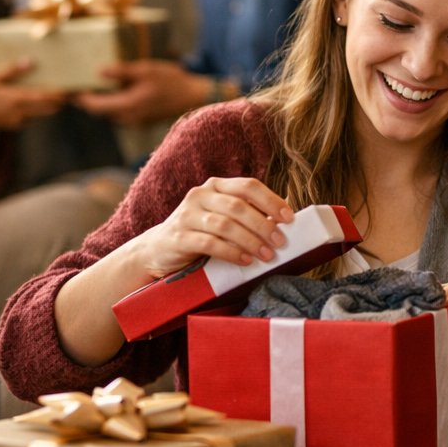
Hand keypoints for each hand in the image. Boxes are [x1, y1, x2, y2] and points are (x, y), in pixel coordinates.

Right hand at [0, 61, 65, 130]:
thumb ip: (12, 70)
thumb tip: (30, 61)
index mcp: (16, 98)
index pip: (46, 98)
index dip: (60, 94)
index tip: (70, 88)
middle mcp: (21, 112)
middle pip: (49, 108)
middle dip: (59, 101)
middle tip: (68, 91)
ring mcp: (18, 120)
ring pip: (42, 114)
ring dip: (49, 106)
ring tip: (55, 94)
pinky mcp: (14, 125)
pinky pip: (31, 117)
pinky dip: (36, 110)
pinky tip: (35, 100)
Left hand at [73, 60, 216, 125]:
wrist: (195, 97)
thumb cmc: (172, 81)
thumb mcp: (146, 70)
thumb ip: (122, 72)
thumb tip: (99, 72)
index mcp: (127, 105)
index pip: (94, 106)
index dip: (80, 97)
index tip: (68, 88)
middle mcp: (128, 118)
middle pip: (101, 111)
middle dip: (89, 98)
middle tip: (79, 82)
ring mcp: (136, 121)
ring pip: (111, 112)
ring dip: (103, 100)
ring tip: (96, 83)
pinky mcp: (142, 120)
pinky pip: (122, 112)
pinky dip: (115, 102)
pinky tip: (117, 89)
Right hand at [131, 176, 293, 278]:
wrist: (158, 249)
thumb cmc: (200, 233)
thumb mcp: (223, 217)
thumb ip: (247, 214)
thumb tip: (284, 219)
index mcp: (216, 186)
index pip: (248, 185)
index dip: (271, 200)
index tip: (289, 218)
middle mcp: (200, 195)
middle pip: (238, 206)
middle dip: (264, 224)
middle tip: (281, 242)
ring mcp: (186, 215)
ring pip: (225, 225)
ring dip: (251, 241)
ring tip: (267, 255)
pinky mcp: (178, 237)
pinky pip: (209, 243)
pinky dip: (231, 252)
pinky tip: (245, 260)